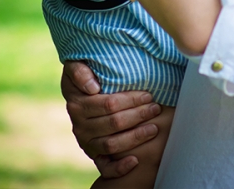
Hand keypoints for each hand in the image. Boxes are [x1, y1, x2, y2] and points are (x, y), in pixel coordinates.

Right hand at [61, 62, 170, 178]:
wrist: (79, 93)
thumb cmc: (85, 75)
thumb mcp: (77, 66)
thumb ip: (80, 72)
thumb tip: (93, 88)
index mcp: (77, 105)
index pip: (108, 104)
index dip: (131, 100)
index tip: (148, 95)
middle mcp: (80, 127)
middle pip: (114, 124)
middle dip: (139, 115)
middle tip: (156, 108)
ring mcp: (86, 143)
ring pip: (112, 144)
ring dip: (135, 137)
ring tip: (154, 128)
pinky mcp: (93, 155)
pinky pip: (104, 167)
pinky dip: (119, 167)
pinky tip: (135, 161)